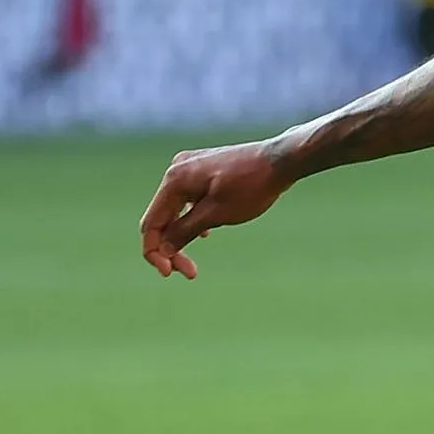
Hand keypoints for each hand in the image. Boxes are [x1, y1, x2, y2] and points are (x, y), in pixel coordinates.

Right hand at [138, 140, 294, 277]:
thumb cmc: (252, 186)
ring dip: (181, 235)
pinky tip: (205, 233)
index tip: (169, 273)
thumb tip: (164, 249)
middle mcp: (177, 170)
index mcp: (175, 180)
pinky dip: (192, 219)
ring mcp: (190, 167)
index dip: (155, 252)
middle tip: (188, 272)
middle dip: (170, 247)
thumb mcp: (217, 214)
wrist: (282, 160)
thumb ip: (185, 231)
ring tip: (194, 260)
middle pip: (161, 218)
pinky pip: (187, 200)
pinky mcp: (203, 169)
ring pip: (174, 210)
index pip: (151, 223)